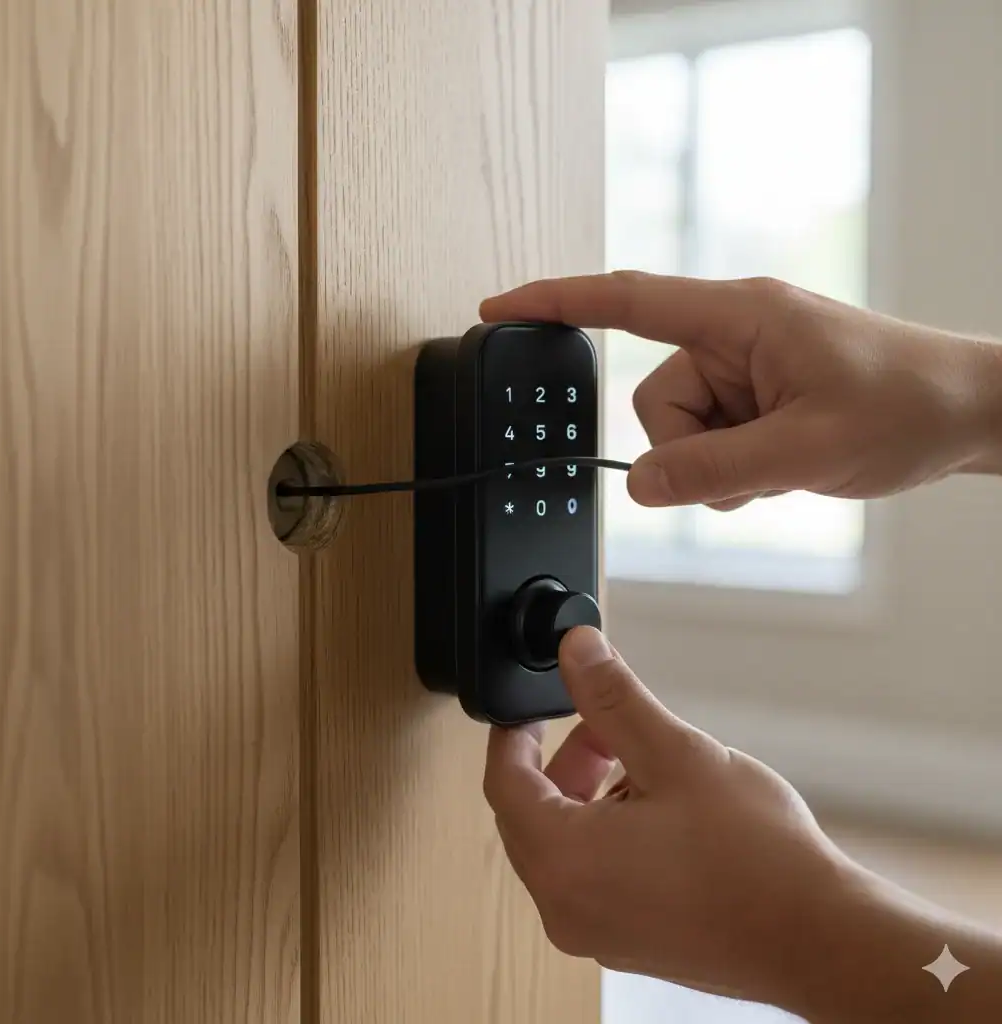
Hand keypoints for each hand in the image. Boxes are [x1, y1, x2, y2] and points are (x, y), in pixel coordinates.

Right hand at [481, 273, 1001, 509]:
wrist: (967, 412)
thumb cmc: (906, 404)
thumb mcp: (805, 449)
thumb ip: (711, 470)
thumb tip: (640, 485)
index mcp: (737, 318)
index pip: (625, 301)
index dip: (555, 303)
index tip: (500, 309)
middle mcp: (731, 337)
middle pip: (654, 402)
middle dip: (691, 452)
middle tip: (756, 465)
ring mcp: (742, 369)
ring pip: (680, 434)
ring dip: (718, 466)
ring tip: (780, 464)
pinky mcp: (753, 396)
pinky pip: (708, 443)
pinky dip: (733, 468)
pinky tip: (781, 464)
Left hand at [483, 627, 1001, 1020]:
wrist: (821, 939)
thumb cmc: (755, 857)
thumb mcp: (674, 753)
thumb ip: (613, 698)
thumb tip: (576, 651)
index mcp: (562, 861)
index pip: (504, 783)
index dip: (513, 734)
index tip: (529, 708)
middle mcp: (567, 907)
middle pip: (529, 816)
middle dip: (560, 761)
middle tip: (603, 727)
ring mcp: (597, 933)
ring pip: (562, 844)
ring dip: (586, 794)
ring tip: (642, 762)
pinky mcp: (629, 942)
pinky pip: (590, 875)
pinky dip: (605, 832)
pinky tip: (659, 809)